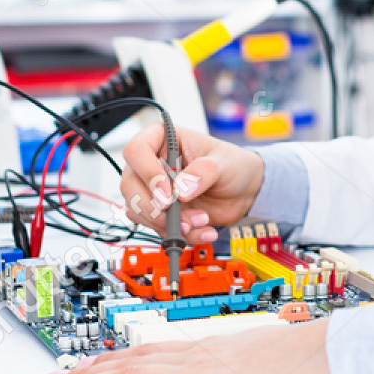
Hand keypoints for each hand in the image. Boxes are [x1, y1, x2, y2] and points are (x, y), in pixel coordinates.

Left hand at [55, 317, 338, 373]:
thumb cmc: (312, 358)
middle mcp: (203, 356)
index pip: (153, 350)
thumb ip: (234, 368)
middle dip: (92, 371)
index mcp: (215, 348)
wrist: (338, 354)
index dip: (115, 357)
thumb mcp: (264, 356)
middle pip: (134, 362)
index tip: (89, 363)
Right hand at [117, 125, 264, 243]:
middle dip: (154, 207)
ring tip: (201, 221)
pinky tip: (201, 230)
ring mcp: (153, 190)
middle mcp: (152, 164)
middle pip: (130, 185)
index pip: (136, 151)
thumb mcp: (223, 162)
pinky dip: (178, 234)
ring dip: (168, 223)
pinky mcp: (160, 212)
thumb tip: (181, 190)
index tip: (168, 194)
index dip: (148, 174)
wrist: (243, 190)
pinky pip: (155, 227)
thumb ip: (203, 173)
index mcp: (163, 139)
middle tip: (179, 216)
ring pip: (137, 210)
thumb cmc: (232, 165)